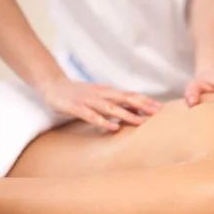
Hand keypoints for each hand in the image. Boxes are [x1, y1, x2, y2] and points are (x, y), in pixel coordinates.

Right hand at [40, 78, 162, 130]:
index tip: (160, 107)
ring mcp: (89, 100)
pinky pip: (91, 116)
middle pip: (125, 99)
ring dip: (126, 115)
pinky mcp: (76, 108)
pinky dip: (103, 122)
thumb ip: (116, 102)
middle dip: (142, 106)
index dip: (145, 100)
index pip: (130, 95)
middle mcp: (101, 94)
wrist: (53, 85)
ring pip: (110, 107)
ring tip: (140, 122)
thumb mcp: (100, 96)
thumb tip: (136, 112)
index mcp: (108, 91)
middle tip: (157, 113)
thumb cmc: (80, 93)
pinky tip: (113, 128)